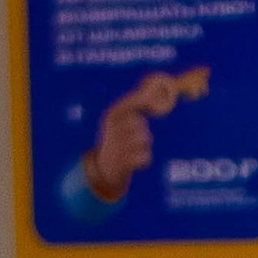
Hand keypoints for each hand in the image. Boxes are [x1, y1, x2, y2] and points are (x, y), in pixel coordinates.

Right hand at [85, 69, 204, 200]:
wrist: (104, 168)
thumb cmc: (118, 139)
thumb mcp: (119, 119)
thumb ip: (135, 104)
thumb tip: (153, 89)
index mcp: (112, 114)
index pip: (133, 102)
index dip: (146, 101)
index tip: (153, 103)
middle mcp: (113, 128)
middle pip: (142, 124)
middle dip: (143, 132)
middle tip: (133, 139)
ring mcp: (117, 145)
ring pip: (145, 140)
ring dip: (144, 147)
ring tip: (133, 150)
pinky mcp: (123, 163)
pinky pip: (146, 157)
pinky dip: (144, 160)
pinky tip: (134, 161)